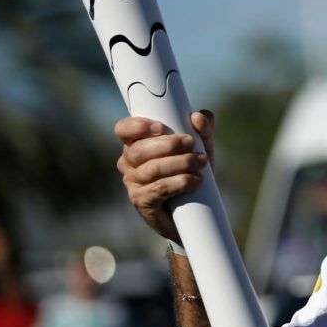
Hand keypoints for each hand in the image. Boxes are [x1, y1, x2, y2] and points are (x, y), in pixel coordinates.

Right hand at [115, 111, 214, 242]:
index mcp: (137, 144)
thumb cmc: (192, 170)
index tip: (159, 127)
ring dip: (179, 163)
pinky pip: (159, 188)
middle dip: (167, 145)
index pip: (123, 130)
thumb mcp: (201, 147)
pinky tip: (195, 180)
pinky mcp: (142, 201)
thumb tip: (198, 116)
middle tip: (190, 143)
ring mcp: (133, 183)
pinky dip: (180, 182)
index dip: (136, 126)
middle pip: (139, 150)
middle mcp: (129, 163)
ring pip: (151, 169)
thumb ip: (202, 129)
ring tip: (200, 162)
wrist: (194, 210)